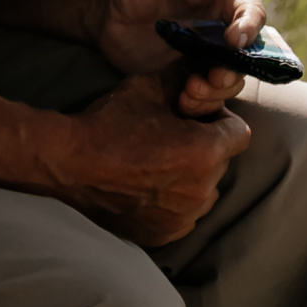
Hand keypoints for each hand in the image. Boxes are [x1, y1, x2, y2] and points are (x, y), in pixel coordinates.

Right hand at [53, 73, 251, 245]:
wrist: (67, 163)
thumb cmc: (107, 123)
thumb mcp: (147, 88)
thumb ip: (182, 79)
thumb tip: (202, 71)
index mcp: (205, 152)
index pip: (239, 133)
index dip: (220, 121)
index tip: (196, 119)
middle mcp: (202, 190)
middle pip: (221, 162)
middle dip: (203, 149)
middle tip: (169, 139)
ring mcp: (185, 217)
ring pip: (204, 191)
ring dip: (190, 178)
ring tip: (154, 165)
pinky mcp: (166, 234)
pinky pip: (183, 215)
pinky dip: (172, 202)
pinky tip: (144, 187)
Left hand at [92, 0, 268, 116]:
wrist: (106, 13)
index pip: (251, 9)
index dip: (249, 26)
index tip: (233, 41)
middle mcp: (224, 24)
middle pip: (250, 53)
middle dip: (236, 69)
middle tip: (211, 76)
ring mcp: (211, 52)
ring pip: (233, 78)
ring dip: (218, 90)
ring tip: (190, 90)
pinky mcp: (194, 74)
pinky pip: (211, 95)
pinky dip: (203, 103)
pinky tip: (183, 101)